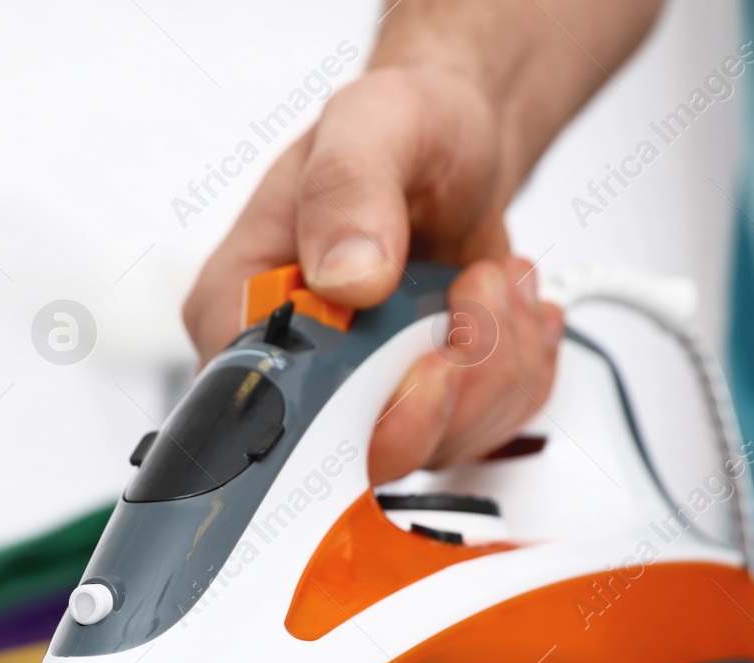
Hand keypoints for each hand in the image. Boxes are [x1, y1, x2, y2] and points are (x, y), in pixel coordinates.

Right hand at [182, 65, 562, 485]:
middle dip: (443, 386)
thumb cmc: (402, 127)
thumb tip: (346, 277)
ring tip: (493, 283)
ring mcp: (357, 395)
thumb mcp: (371, 123)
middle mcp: (290, 366)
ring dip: (492, 369)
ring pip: (431, 447)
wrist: (461, 141)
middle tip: (474, 299)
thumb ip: (348, 190)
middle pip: (356, 449)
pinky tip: (508, 309)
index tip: (421, 359)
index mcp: (238, 306)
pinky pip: (479, 434)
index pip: (262, 410)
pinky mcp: (419, 408)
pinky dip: (515, 374)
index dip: (347, 411)